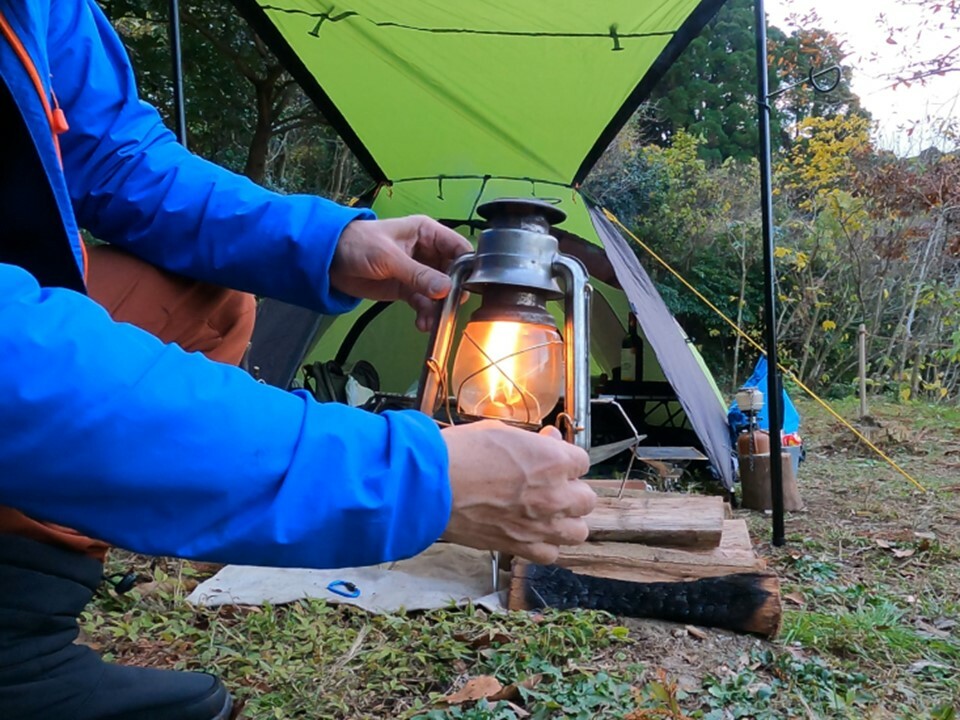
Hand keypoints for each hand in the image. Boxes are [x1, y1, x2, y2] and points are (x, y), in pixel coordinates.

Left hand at [330, 216, 471, 330]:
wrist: (329, 261)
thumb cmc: (358, 244)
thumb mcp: (389, 258)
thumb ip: (418, 274)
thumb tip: (445, 289)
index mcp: (427, 233)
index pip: (458, 247)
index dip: (467, 265)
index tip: (470, 286)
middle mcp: (427, 251)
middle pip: (452, 273)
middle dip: (453, 292)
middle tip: (450, 307)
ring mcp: (418, 272)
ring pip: (439, 292)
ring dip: (438, 308)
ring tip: (431, 321)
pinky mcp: (407, 289)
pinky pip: (424, 303)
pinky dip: (425, 314)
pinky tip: (422, 323)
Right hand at [441, 422, 595, 564]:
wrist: (431, 487)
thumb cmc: (461, 453)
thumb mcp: (501, 432)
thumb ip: (532, 441)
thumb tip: (549, 440)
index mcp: (553, 461)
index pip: (582, 462)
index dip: (566, 460)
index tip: (553, 460)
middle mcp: (555, 495)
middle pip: (586, 499)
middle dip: (571, 491)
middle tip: (551, 486)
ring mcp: (541, 525)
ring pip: (578, 531)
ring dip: (566, 521)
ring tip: (547, 514)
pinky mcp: (521, 547)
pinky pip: (551, 554)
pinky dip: (546, 545)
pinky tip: (532, 533)